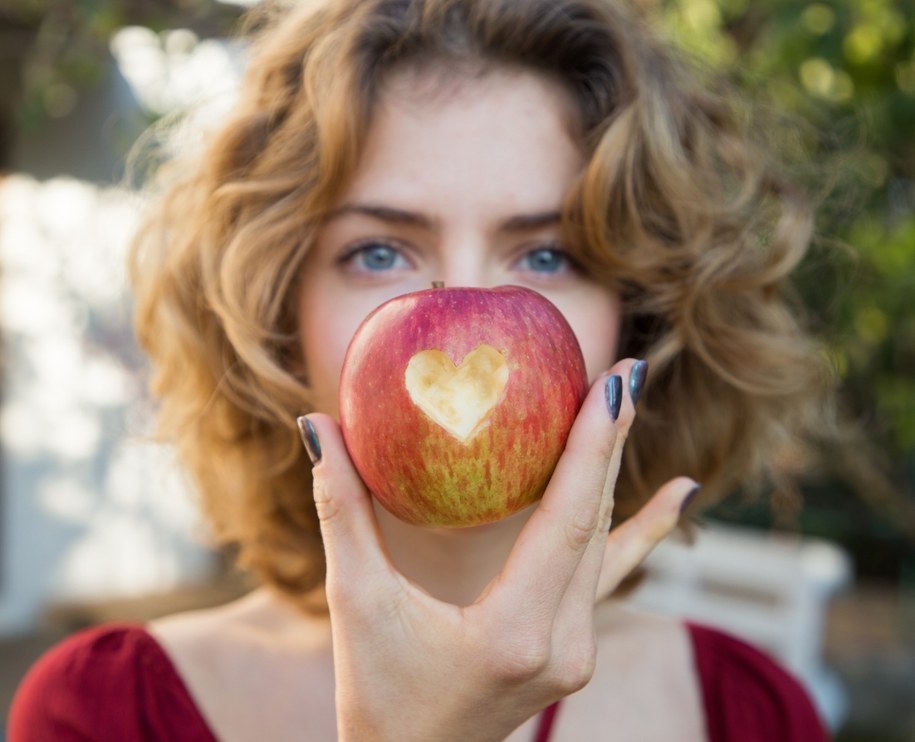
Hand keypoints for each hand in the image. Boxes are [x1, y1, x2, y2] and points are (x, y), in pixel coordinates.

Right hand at [300, 358, 695, 741]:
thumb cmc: (377, 695)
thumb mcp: (355, 600)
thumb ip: (341, 509)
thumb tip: (318, 426)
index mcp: (517, 632)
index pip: (569, 522)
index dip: (592, 448)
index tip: (612, 385)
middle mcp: (565, 644)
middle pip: (597, 522)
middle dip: (612, 440)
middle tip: (626, 370)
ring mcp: (578, 650)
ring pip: (606, 543)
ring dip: (615, 470)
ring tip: (632, 404)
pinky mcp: (574, 648)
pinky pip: (613, 572)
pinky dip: (643, 529)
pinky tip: (680, 494)